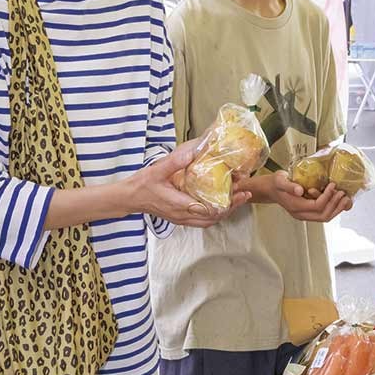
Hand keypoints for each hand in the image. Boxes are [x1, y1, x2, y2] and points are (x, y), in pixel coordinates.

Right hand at [128, 143, 249, 227]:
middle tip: (245, 194)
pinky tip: (221, 204)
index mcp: (179, 205)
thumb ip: (174, 162)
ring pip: (209, 221)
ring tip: (238, 199)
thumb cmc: (142, 184)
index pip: (209, 210)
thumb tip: (192, 153)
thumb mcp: (157, 170)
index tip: (239, 193)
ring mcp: (181, 219)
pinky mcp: (180, 218)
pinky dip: (215, 214)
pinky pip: (202, 221)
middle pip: (213, 218)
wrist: (129, 198)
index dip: (227, 204)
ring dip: (225, 212)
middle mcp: (182, 215)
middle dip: (231, 208)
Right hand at [267, 171, 353, 222]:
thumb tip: (300, 190)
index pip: (316, 206)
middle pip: (323, 216)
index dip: (327, 197)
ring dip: (337, 209)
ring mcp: (304, 215)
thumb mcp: (280, 180)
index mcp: (295, 206)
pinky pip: (323, 214)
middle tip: (343, 193)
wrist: (271, 189)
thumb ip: (289, 186)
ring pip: (324, 217)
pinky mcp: (308, 213)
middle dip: (335, 205)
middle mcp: (301, 214)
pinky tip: (339, 200)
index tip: (332, 185)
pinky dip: (333, 209)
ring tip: (345, 198)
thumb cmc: (276, 183)